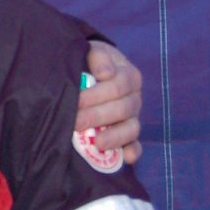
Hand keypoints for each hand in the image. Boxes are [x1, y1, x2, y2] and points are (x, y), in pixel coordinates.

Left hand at [78, 41, 142, 164]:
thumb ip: (98, 56)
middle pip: (123, 109)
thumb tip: (105, 74)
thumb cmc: (89, 62)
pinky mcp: (128, 135)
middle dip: (97, 117)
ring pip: (131, 128)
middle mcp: (134, 98)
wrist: (87, 70)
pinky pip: (135, 144)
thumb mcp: (92, 51)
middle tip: (75, 122)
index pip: (118, 86)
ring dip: (115, 137)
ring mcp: (132, 118)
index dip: (98, 94)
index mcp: (129, 76)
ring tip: (97, 143)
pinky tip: (126, 158)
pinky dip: (132, 151)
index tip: (77, 100)